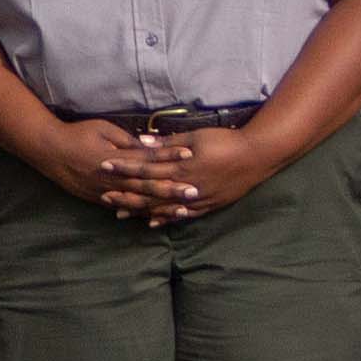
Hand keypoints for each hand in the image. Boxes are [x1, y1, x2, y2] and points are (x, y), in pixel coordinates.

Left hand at [91, 125, 277, 225]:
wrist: (256, 157)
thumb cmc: (226, 141)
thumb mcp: (196, 136)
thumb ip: (169, 143)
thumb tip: (142, 142)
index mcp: (180, 167)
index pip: (145, 168)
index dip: (124, 168)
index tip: (105, 167)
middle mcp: (185, 186)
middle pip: (149, 192)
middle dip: (126, 194)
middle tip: (104, 197)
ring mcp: (196, 199)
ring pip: (162, 208)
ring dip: (141, 211)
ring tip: (121, 214)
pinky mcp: (207, 206)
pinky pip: (182, 216)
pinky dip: (166, 219)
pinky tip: (153, 224)